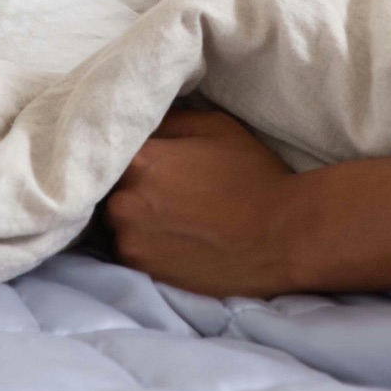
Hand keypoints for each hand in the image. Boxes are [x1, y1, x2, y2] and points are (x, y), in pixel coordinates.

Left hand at [105, 109, 306, 297]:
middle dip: (132, 185)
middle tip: (167, 189)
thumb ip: (170, 120)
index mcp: (140, 159)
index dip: (134, 153)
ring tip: (172, 216)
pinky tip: (173, 238)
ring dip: (135, 216)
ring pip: (117, 220)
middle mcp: (124, 200)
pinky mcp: (140, 270)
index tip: (155, 160)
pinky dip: (144, 243)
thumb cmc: (252, 176)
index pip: (114, 149)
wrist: (279, 237)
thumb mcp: (216, 127)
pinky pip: (128, 249)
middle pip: (111, 187)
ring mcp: (128, 240)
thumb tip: (144, 123)